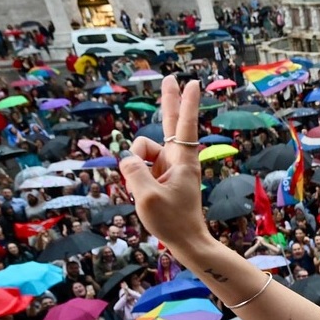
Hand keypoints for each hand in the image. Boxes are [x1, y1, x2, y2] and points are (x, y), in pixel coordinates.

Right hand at [121, 76, 214, 249]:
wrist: (187, 242)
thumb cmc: (172, 221)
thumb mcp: (146, 196)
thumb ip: (133, 171)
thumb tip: (126, 159)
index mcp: (181, 161)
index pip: (183, 124)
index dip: (185, 102)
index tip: (192, 82)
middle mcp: (177, 160)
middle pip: (169, 124)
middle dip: (169, 101)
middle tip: (170, 78)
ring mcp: (168, 168)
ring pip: (141, 154)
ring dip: (134, 167)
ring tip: (144, 191)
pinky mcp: (162, 178)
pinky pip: (140, 168)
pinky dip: (134, 177)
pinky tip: (140, 194)